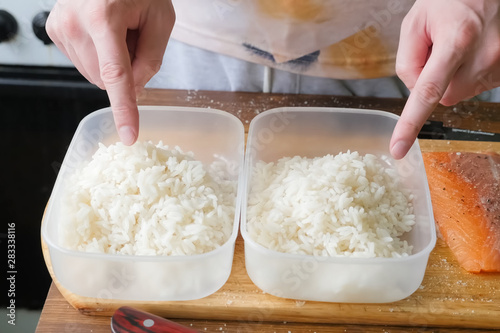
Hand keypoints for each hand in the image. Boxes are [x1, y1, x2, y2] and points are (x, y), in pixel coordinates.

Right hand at [47, 0, 175, 144]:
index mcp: (104, 17)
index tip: (129, 134)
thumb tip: (134, 92)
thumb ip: (151, 59)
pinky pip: (83, 64)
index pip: (116, 74)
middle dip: (126, 71)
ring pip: (95, 76)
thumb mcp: (160, 19)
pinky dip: (98, 57)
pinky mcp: (54, 31)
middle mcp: (75, 24)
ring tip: (116, 32)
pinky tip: (101, 33)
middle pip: (107, 80)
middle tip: (132, 38)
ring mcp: (61, 27)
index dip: (124, 108)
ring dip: (111, 64)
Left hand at [391, 0, 499, 158]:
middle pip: (442, 97)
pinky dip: (468, 74)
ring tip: (459, 45)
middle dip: (434, 81)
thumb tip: (415, 91)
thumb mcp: (415, 23)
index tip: (398, 149)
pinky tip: (472, 51)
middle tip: (439, 50)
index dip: (410, 124)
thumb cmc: (449, 0)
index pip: (427, 92)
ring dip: (452, 77)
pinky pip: (476, 86)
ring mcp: (499, 65)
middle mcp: (484, 56)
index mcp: (457, 40)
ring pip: (459, 93)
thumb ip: (407, 61)